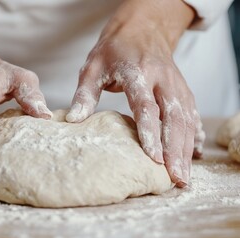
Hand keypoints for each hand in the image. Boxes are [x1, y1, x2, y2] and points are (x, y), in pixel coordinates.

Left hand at [66, 0, 204, 186]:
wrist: (141, 30)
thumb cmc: (113, 51)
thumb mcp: (92, 67)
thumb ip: (85, 95)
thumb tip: (73, 121)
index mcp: (138, 73)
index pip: (146, 107)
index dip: (151, 133)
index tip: (153, 158)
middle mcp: (162, 79)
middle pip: (173, 117)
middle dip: (175, 149)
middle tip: (175, 177)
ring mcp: (176, 84)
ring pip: (186, 118)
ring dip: (186, 148)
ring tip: (183, 175)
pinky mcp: (183, 88)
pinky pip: (192, 113)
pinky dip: (194, 135)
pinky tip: (194, 155)